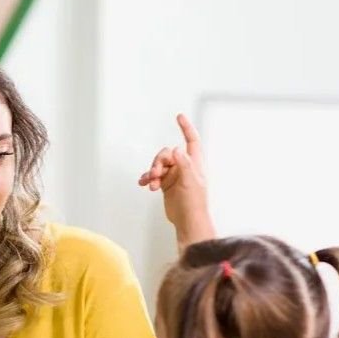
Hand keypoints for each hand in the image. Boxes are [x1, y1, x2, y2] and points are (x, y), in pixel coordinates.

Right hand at [138, 114, 213, 246]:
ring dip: (152, 173)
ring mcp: (174, 175)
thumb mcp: (191, 181)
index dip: (186, 128)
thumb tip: (176, 148)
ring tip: (151, 184)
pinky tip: (144, 184)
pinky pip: (154, 176)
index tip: (179, 117)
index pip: (191, 140)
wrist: (188, 220)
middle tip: (155, 174)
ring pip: (158, 165)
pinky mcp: (166, 184)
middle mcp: (184, 167)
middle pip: (167, 154)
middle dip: (158, 162)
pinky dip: (148, 179)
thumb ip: (184, 164)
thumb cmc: (194, 202)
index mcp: (194, 163)